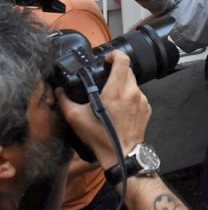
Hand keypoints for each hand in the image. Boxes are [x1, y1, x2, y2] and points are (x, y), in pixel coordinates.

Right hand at [56, 50, 150, 169]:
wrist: (122, 154)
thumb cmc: (100, 136)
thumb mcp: (76, 118)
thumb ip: (65, 101)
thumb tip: (59, 91)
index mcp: (117, 90)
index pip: (123, 60)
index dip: (114, 55)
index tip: (106, 59)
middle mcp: (132, 92)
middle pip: (128, 70)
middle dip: (116, 71)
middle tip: (105, 80)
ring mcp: (142, 100)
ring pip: (133, 84)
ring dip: (123, 86)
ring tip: (111, 98)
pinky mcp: (147, 109)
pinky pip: (138, 96)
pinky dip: (130, 97)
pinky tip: (120, 109)